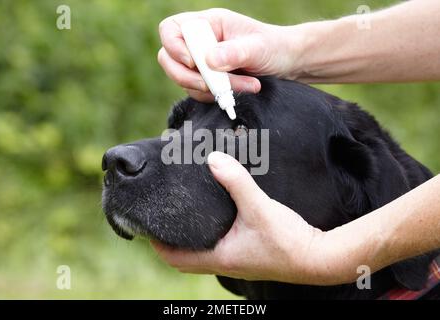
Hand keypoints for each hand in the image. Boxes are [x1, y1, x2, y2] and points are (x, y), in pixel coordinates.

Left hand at [151, 151, 327, 283]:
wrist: (319, 258)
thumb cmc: (289, 240)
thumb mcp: (260, 208)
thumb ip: (236, 182)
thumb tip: (213, 158)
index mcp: (219, 257)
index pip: (174, 257)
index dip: (156, 243)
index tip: (145, 223)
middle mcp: (224, 262)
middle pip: (184, 257)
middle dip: (169, 239)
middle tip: (161, 215)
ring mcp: (236, 260)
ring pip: (201, 252)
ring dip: (189, 238)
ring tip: (183, 213)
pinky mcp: (248, 254)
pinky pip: (219, 247)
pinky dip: (209, 235)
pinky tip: (215, 217)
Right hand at [157, 9, 303, 101]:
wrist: (287, 64)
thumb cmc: (274, 48)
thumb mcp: (258, 48)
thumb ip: (235, 52)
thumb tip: (208, 61)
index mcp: (208, 24)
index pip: (171, 29)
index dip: (174, 47)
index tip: (193, 63)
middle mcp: (199, 42)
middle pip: (169, 59)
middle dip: (188, 76)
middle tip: (214, 85)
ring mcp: (201, 63)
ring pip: (184, 80)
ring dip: (210, 89)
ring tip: (246, 86)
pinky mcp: (206, 80)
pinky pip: (197, 93)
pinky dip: (214, 97)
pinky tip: (237, 94)